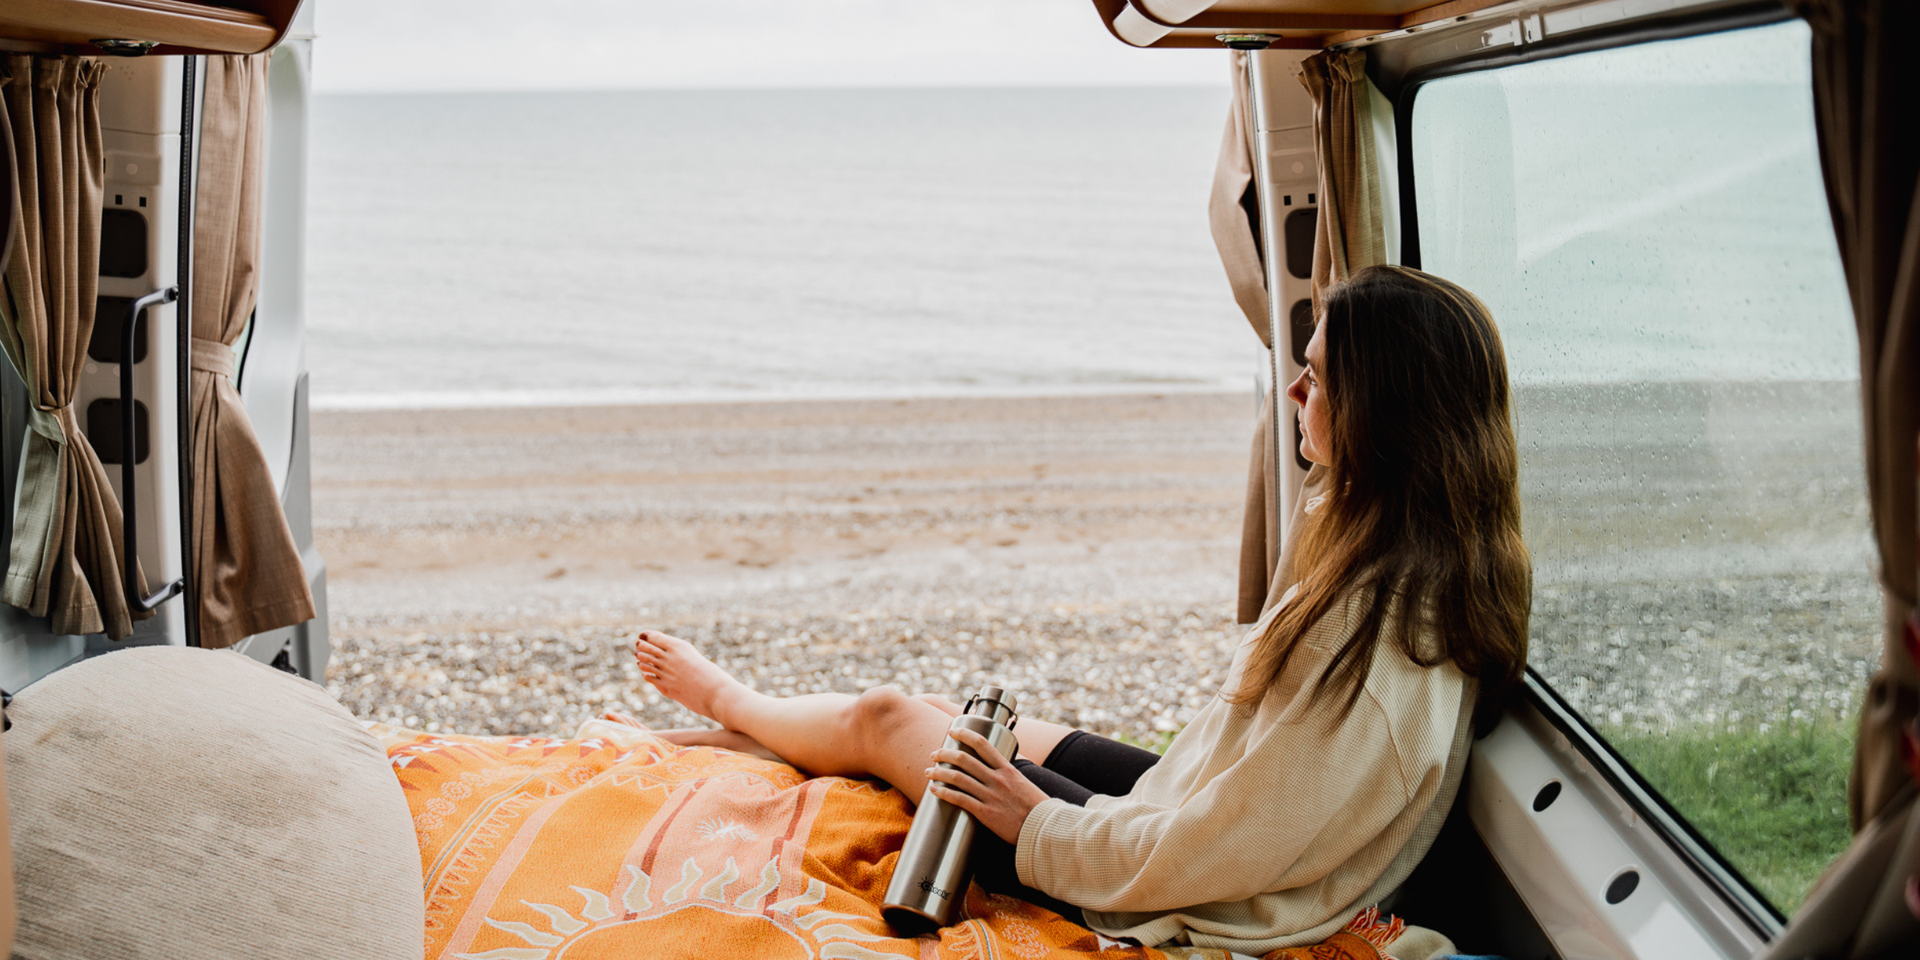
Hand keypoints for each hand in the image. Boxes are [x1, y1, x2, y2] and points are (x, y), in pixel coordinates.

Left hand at [924, 727, 1049, 843]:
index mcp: (1007, 769)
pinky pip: (960, 799)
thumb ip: (1008, 774)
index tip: (953, 732)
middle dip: (945, 754)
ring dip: (939, 773)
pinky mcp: (985, 813)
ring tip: (929, 771)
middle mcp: (997, 779)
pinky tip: (934, 791)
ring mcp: (991, 796)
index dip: (964, 735)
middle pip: (965, 759)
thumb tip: (997, 767)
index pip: (982, 744)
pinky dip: (944, 793)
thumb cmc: (1035, 806)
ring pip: (958, 778)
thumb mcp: (1023, 782)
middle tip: (934, 754)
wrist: (1044, 828)